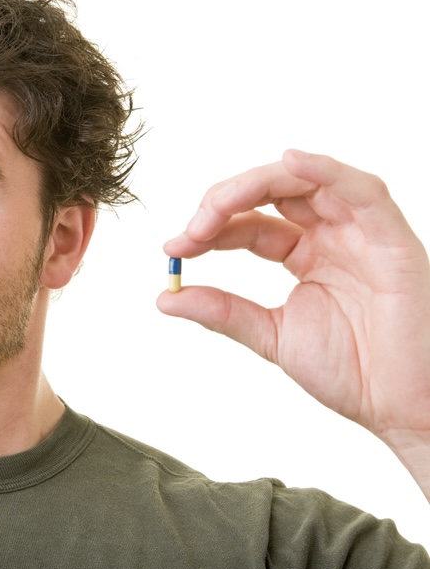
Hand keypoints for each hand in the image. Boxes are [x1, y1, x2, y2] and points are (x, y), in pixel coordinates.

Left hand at [158, 150, 429, 465]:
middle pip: (271, 193)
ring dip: (256, 184)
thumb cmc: (355, 372)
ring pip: (306, 182)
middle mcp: (333, 235)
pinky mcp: (391, 240)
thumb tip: (166, 296)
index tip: (173, 248)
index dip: (209, 229)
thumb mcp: (271, 335)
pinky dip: (326, 170)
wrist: (402, 407)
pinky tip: (290, 162)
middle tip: (190, 230)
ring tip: (216, 206)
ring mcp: (362, 233)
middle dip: (223, 203)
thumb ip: (222, 312)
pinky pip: (363, 190)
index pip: (249, 224)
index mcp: (305, 254)